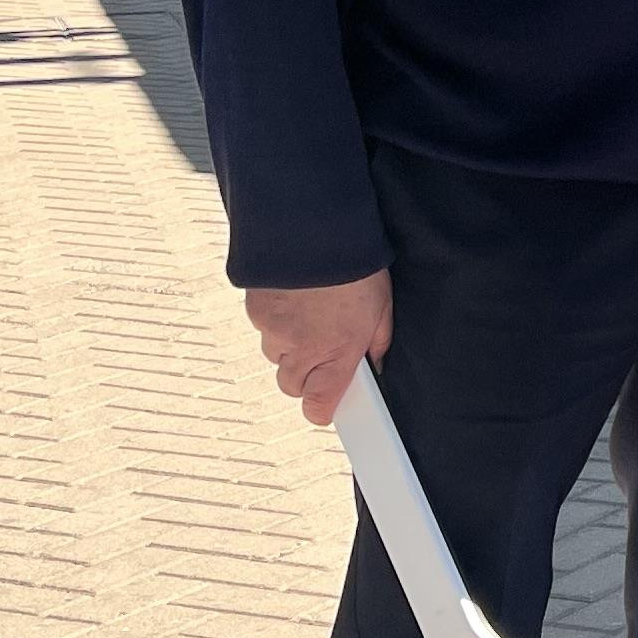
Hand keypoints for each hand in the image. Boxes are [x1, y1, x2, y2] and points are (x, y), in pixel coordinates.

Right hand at [247, 271, 391, 426]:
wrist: (316, 229)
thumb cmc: (356, 266)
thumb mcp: (382, 306)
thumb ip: (377, 341)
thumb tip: (374, 364)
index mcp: (337, 352)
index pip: (317, 407)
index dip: (321, 408)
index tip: (327, 403)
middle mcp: (302, 348)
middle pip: (291, 385)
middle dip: (306, 373)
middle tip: (322, 347)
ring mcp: (274, 330)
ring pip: (275, 355)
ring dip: (289, 344)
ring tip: (310, 312)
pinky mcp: (255, 310)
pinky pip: (262, 326)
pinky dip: (276, 318)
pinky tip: (293, 296)